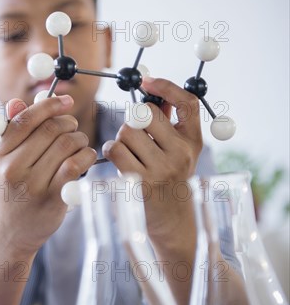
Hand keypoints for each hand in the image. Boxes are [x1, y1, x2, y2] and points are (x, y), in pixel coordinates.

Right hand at [0, 96, 96, 255]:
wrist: (10, 232)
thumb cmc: (10, 189)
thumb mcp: (3, 161)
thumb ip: (11, 130)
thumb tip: (17, 102)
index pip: (26, 119)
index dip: (50, 105)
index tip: (66, 100)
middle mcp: (12, 169)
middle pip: (50, 129)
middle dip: (68, 123)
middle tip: (73, 127)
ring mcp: (32, 186)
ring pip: (67, 144)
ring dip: (80, 139)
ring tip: (78, 145)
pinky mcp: (52, 200)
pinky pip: (76, 165)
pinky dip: (86, 156)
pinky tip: (85, 158)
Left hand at [103, 77, 202, 249]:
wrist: (172, 223)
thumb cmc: (169, 180)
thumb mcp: (178, 152)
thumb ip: (168, 124)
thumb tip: (153, 92)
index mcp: (193, 142)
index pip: (187, 103)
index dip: (166, 87)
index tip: (148, 81)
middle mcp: (181, 153)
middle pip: (145, 115)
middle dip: (133, 121)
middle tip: (135, 136)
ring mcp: (162, 169)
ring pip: (127, 131)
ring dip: (120, 138)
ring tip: (129, 152)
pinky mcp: (140, 182)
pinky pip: (115, 149)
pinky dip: (111, 149)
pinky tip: (118, 159)